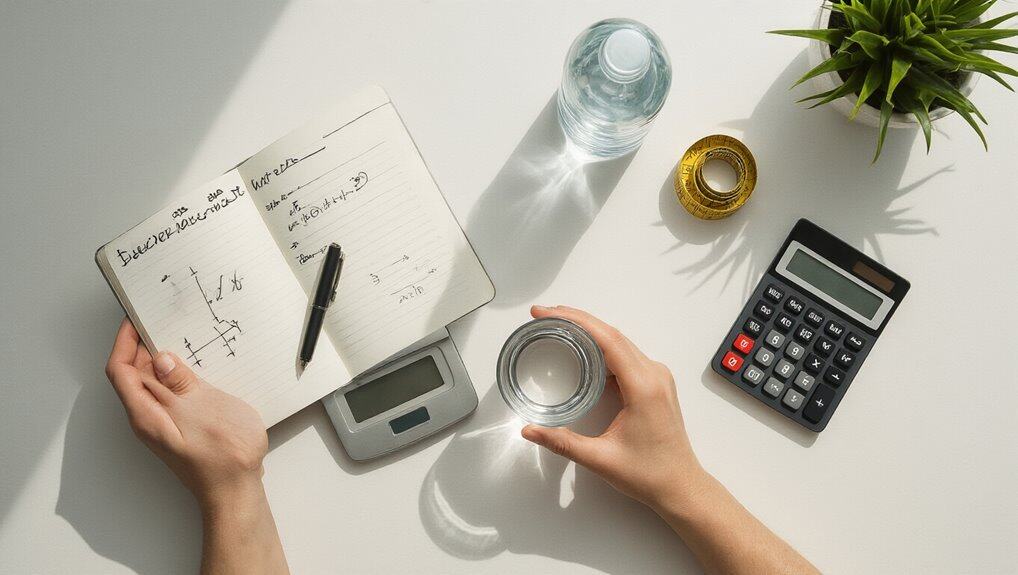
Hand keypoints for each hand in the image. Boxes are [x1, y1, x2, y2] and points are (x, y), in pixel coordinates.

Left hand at [105, 318, 267, 507]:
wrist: (237, 491)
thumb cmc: (223, 455)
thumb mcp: (202, 409)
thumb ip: (179, 382)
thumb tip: (162, 359)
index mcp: (146, 413)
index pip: (120, 370)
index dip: (123, 342)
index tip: (135, 319)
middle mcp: (149, 418)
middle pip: (134, 376)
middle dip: (142, 347)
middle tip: (159, 321)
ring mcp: (165, 424)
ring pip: (154, 385)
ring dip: (163, 361)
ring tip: (180, 337)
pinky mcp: (182, 427)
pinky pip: (171, 395)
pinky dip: (178, 376)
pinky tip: (196, 368)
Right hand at [521, 305, 708, 510]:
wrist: (681, 486)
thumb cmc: (647, 474)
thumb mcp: (600, 459)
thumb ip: (562, 443)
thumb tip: (528, 430)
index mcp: (643, 387)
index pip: (607, 339)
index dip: (575, 321)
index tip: (547, 313)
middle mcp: (654, 374)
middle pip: (612, 334)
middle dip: (577, 319)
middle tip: (544, 314)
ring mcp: (658, 377)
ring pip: (620, 342)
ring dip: (589, 330)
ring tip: (558, 325)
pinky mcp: (656, 383)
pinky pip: (626, 355)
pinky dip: (602, 346)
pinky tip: (583, 349)